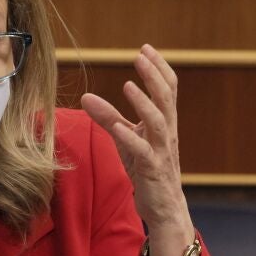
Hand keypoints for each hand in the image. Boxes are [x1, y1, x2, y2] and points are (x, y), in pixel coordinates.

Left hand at [80, 44, 193, 243]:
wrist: (164, 207)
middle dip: (154, 76)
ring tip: (128, 85)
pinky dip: (130, 139)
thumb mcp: (125, 139)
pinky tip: (118, 128)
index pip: (169, 89)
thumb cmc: (146, 169)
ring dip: (143, 103)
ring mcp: (161, 152)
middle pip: (166, 99)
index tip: (145, 48)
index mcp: (164, 123)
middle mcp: (167, 133)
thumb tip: (86, 96)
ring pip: (158, 122)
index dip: (159, 68)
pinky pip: (143, 152)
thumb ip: (108, 117)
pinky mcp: (152, 170)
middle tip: (140, 56)